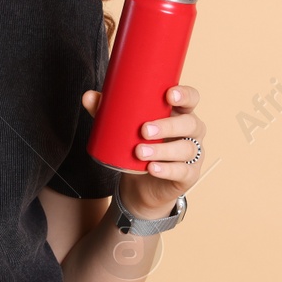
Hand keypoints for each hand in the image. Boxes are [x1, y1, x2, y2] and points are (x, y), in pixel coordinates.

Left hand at [82, 84, 204, 219]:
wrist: (141, 187)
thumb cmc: (138, 146)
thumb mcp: (124, 129)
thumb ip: (108, 112)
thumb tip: (87, 96)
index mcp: (179, 113)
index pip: (191, 99)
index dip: (185, 95)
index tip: (168, 94)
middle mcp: (191, 132)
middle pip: (190, 124)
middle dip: (168, 125)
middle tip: (144, 129)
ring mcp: (193, 154)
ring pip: (186, 149)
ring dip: (163, 150)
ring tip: (140, 151)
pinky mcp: (189, 175)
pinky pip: (183, 171)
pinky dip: (167, 170)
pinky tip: (153, 168)